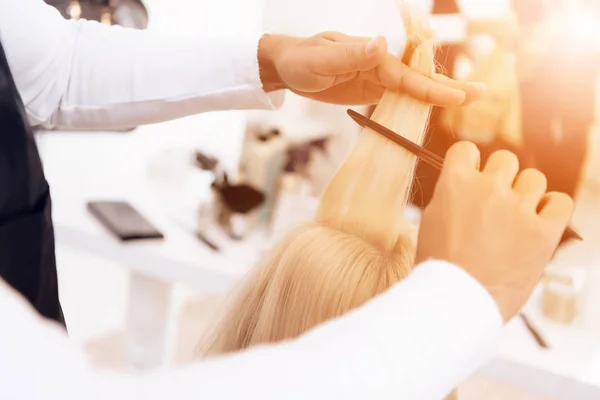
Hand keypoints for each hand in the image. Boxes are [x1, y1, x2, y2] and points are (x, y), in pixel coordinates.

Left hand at [258, 32, 485, 106]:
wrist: (288, 66)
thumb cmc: (301, 60)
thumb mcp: (322, 59)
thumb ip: (351, 54)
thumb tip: (380, 44)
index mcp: (372, 57)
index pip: (407, 76)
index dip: (432, 88)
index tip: (458, 96)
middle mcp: (380, 64)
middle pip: (419, 79)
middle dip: (449, 87)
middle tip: (481, 93)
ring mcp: (377, 77)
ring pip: (412, 88)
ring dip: (439, 94)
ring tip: (467, 98)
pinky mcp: (371, 88)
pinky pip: (398, 96)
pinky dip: (417, 101)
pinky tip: (432, 106)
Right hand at [415, 143, 573, 320]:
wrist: (455, 300)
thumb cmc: (438, 266)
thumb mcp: (430, 221)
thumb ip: (450, 196)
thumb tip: (464, 185)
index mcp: (455, 183)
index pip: (466, 149)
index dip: (469, 163)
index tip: (471, 179)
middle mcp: (488, 188)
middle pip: (505, 160)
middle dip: (500, 178)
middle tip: (495, 203)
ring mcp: (518, 209)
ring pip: (534, 178)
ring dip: (526, 194)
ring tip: (517, 216)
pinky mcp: (543, 232)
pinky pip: (560, 202)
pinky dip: (552, 208)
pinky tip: (540, 220)